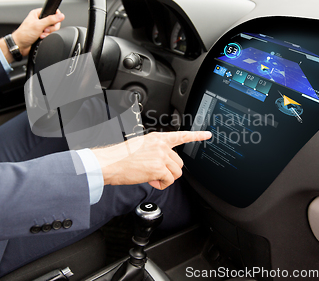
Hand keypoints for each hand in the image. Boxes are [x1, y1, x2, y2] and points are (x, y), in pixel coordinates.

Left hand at [0, 8, 64, 61]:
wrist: (19, 45)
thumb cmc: (24, 34)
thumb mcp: (38, 25)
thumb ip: (50, 20)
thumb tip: (61, 16)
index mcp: (37, 13)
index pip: (52, 11)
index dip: (56, 16)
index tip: (55, 21)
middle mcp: (39, 19)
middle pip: (54, 21)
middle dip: (51, 28)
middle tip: (45, 30)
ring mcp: (41, 27)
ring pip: (52, 29)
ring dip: (48, 33)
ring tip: (41, 34)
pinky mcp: (42, 33)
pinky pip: (49, 34)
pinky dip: (46, 36)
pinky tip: (41, 37)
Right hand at [91, 131, 211, 189]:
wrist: (111, 163)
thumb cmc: (121, 157)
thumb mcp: (140, 146)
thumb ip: (155, 151)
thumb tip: (162, 163)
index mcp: (157, 138)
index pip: (181, 136)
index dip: (196, 136)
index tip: (207, 135)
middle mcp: (161, 146)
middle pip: (179, 162)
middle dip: (170, 171)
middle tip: (156, 174)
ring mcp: (161, 156)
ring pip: (176, 173)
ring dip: (166, 178)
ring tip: (152, 177)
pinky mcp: (158, 169)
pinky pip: (169, 180)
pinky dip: (161, 184)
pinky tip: (151, 180)